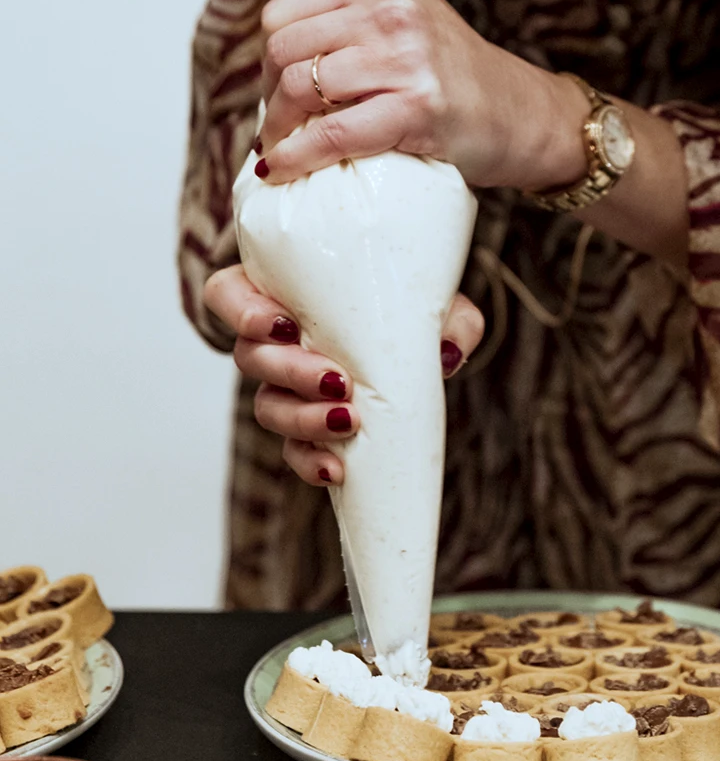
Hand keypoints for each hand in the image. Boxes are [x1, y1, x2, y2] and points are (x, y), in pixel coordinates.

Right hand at [204, 264, 483, 487]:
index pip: (228, 294)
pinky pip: (293, 449)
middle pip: (251, 358)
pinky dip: (311, 461)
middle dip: (290, 372)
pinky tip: (336, 470)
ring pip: (269, 406)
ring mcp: (283, 387)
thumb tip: (449, 352)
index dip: (242, 312)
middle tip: (336, 380)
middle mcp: (271, 341)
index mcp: (279, 291)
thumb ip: (446, 314)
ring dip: (303, 418)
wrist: (415, 334)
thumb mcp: (427, 296)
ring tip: (345, 423)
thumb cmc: (402, 299)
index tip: (284, 325)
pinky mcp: (305, 426)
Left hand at [255, 0, 588, 190]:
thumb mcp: (407, 25)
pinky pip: (331, 133)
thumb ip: (351, 24)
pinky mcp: (416, 106)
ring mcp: (406, 57)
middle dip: (268, 96)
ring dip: (277, 129)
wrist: (521, 116)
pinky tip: (282, 170)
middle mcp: (392, 9)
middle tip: (277, 127)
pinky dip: (296, 156)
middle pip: (284, 50)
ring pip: (297, 87)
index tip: (276, 89)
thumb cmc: (456, 79)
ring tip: (281, 150)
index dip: (269, 58)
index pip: (284, 14)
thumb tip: (274, 58)